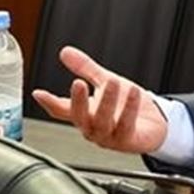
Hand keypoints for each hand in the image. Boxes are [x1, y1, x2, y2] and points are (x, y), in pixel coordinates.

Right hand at [31, 45, 167, 152]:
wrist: (154, 124)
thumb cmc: (126, 106)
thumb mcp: (105, 82)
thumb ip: (86, 69)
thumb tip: (65, 52)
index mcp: (84, 115)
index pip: (61, 111)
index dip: (49, 103)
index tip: (39, 93)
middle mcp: (93, 129)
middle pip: (80, 117)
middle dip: (78, 101)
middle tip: (78, 82)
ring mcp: (109, 137)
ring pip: (103, 122)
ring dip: (107, 102)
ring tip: (112, 82)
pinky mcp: (128, 141)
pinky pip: (127, 125)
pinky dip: (130, 108)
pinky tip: (134, 93)